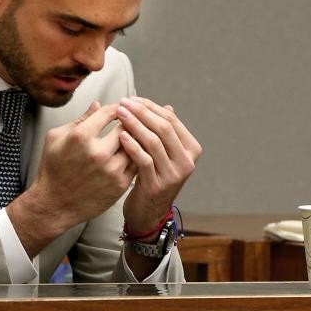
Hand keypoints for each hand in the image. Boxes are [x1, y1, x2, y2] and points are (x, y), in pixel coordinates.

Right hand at [7, 101, 135, 256]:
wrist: (54, 204)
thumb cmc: (53, 169)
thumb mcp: (56, 137)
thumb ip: (80, 119)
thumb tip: (98, 105)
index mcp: (81, 137)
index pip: (110, 112)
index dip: (117, 107)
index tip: (120, 107)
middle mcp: (98, 152)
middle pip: (126, 127)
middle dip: (128, 122)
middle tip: (130, 120)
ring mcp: (111, 170)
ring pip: (135, 145)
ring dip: (134, 139)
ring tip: (132, 136)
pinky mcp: (120, 184)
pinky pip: (136, 163)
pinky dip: (136, 156)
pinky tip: (131, 153)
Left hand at [117, 97, 201, 236]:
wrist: (148, 212)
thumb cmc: (153, 176)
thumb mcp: (162, 154)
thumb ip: (164, 133)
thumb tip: (166, 107)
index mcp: (191, 149)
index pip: (171, 120)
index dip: (150, 107)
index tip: (132, 98)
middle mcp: (186, 162)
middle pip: (164, 128)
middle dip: (141, 112)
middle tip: (123, 102)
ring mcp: (173, 175)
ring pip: (154, 142)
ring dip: (135, 124)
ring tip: (119, 113)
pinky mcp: (157, 185)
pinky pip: (144, 160)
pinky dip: (132, 145)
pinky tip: (120, 135)